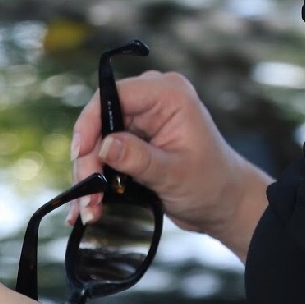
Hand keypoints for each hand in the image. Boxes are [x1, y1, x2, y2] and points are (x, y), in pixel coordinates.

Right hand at [70, 70, 271, 256]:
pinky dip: (95, 179)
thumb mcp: (174, 173)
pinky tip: (90, 206)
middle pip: (100, 120)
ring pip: (98, 141)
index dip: (91, 120)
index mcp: (169, 95)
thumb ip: (139, 158)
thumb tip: (104, 145)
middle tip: (87, 195)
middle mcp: (152, 102)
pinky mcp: (134, 143)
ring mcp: (142, 122)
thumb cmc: (211, 183)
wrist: (223, 204)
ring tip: (89, 210)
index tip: (81, 153)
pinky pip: (104, 155)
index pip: (115, 93)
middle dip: (89, 159)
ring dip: (89, 175)